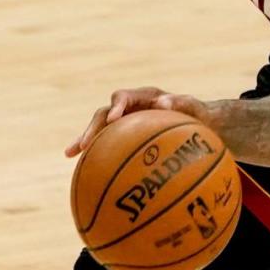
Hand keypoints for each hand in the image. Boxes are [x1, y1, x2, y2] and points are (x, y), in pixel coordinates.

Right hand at [64, 87, 207, 157]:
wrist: (200, 124)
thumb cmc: (198, 115)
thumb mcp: (194, 107)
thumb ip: (182, 102)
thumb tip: (164, 101)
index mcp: (144, 96)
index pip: (123, 97)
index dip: (115, 106)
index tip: (113, 119)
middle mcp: (130, 108)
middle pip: (104, 114)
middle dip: (92, 127)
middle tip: (83, 144)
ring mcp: (126, 123)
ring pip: (101, 130)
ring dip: (85, 139)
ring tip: (69, 153)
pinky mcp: (125, 138)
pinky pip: (108, 146)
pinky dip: (96, 155)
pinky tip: (85, 172)